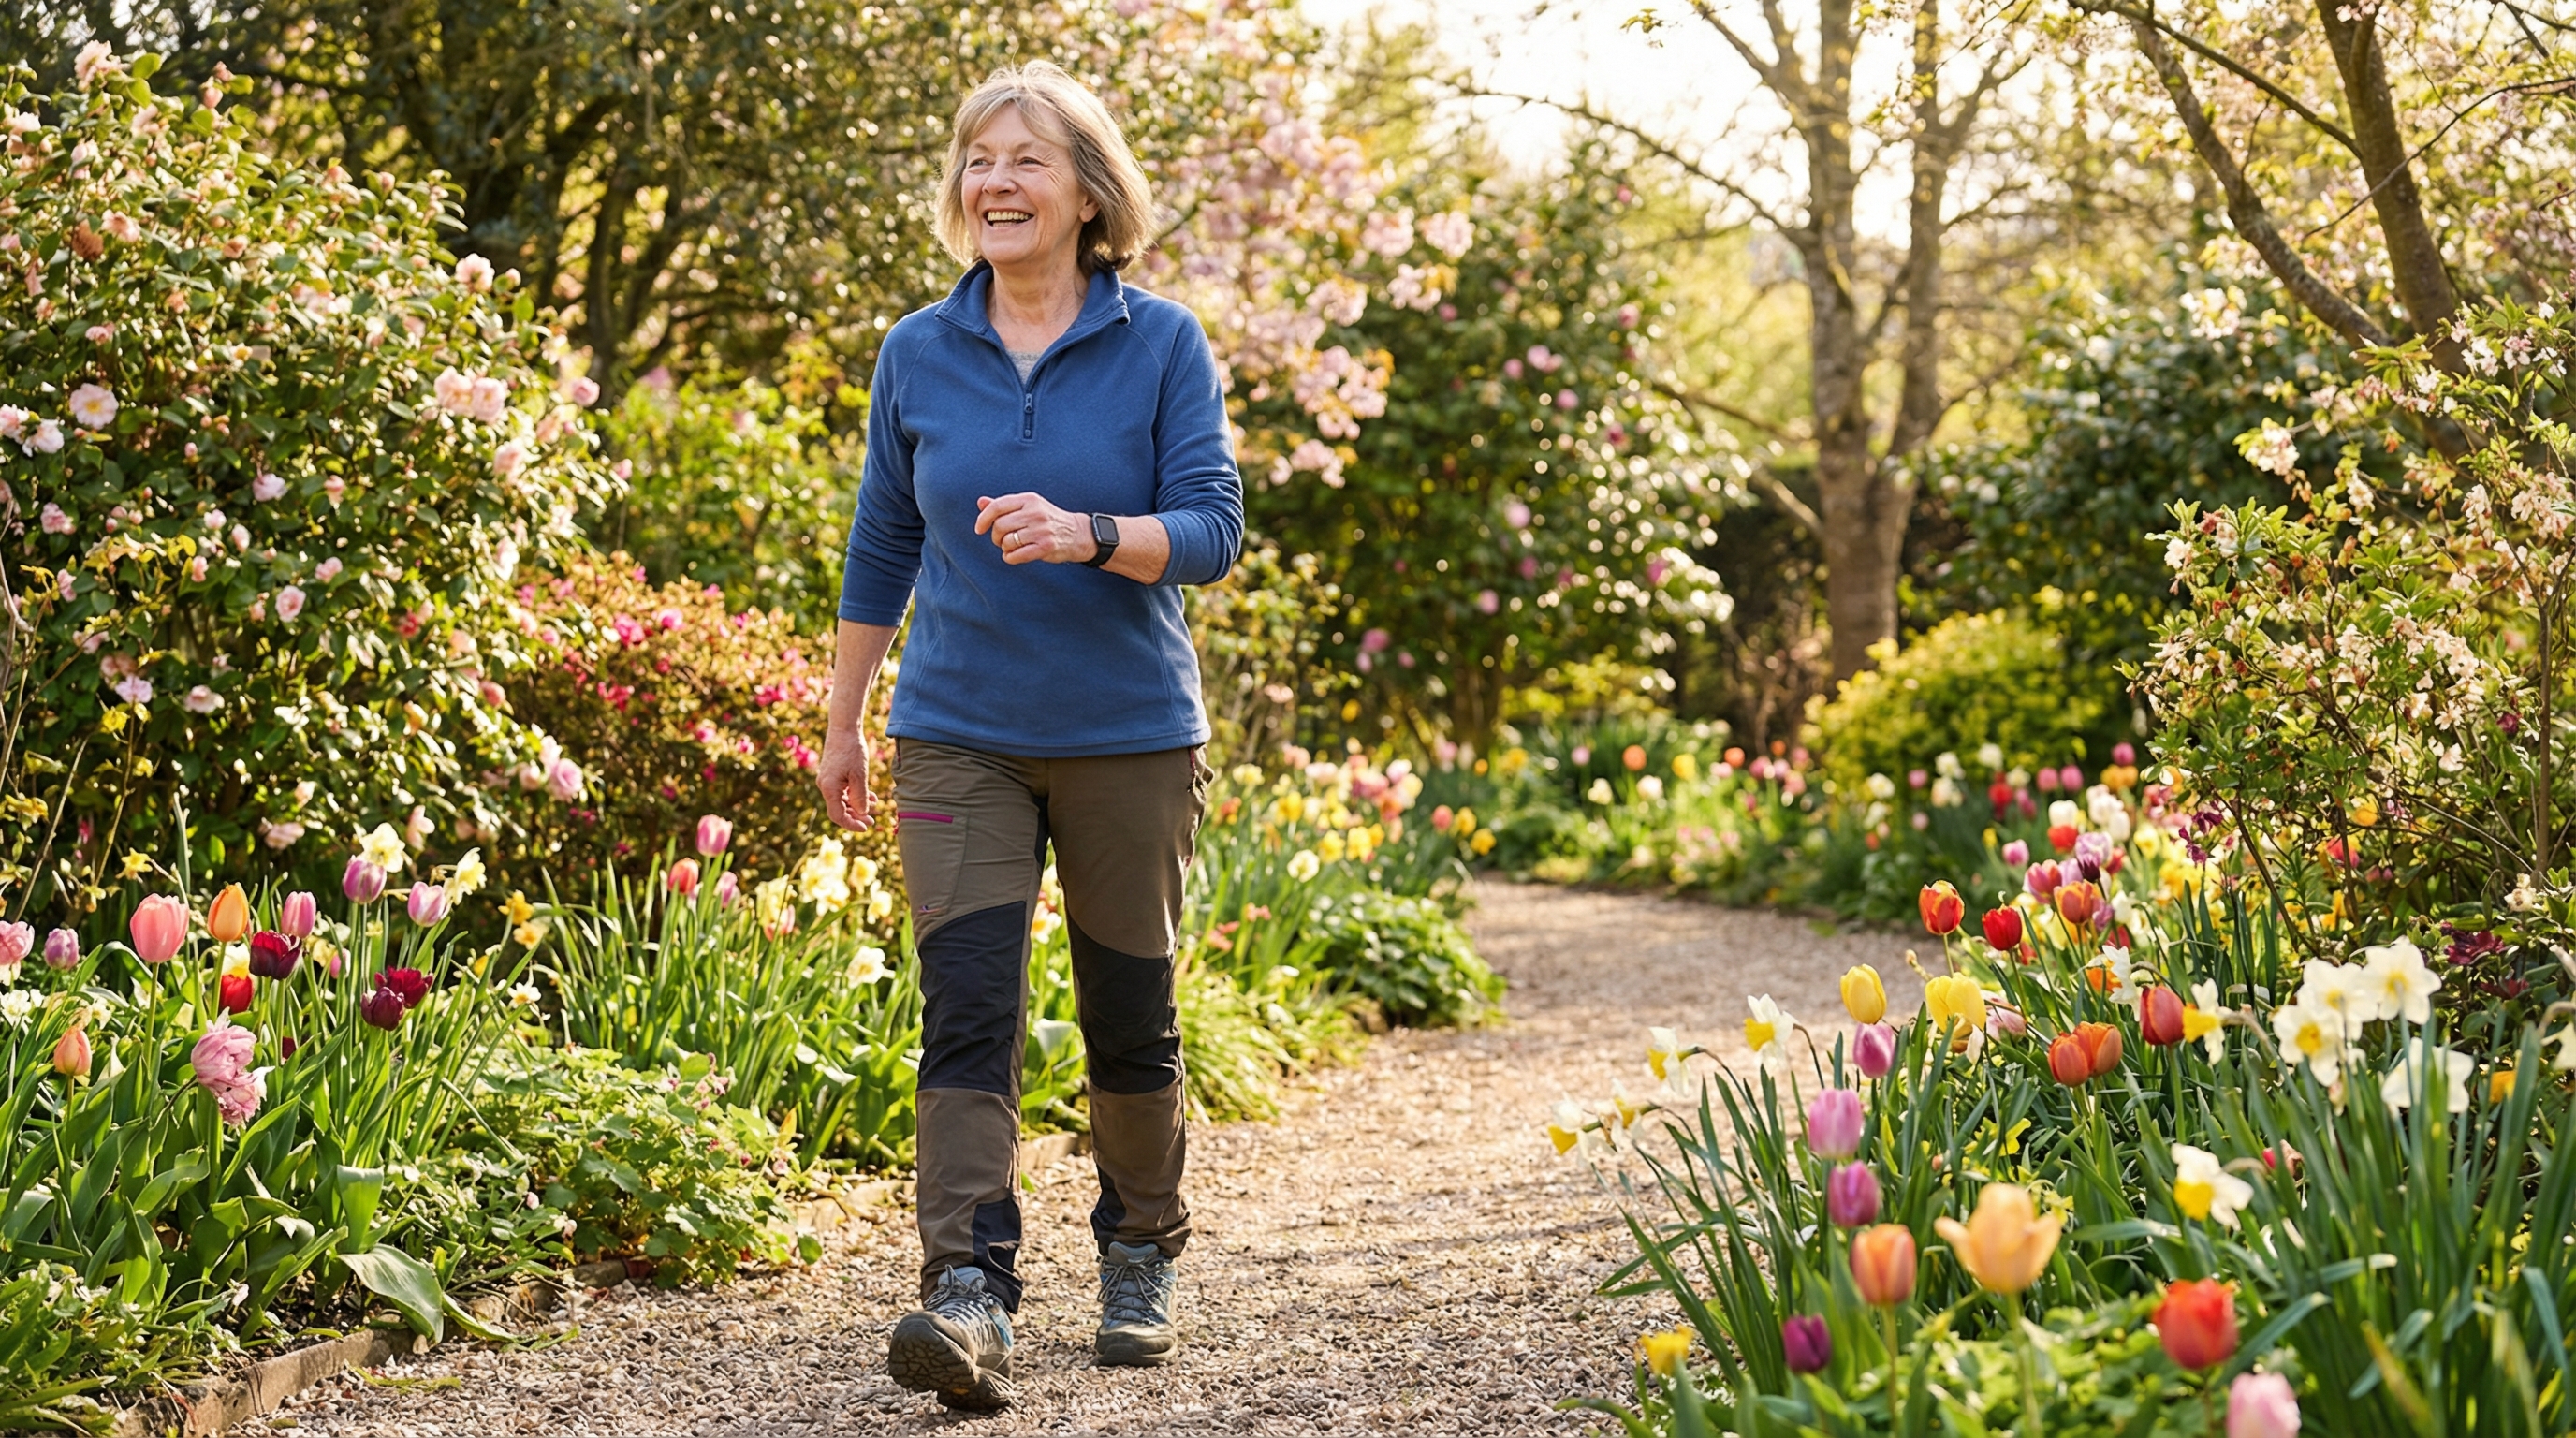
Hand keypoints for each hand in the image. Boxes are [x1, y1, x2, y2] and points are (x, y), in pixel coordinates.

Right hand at [817, 733, 872, 831]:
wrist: (844, 728)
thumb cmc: (852, 750)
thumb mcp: (860, 775)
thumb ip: (860, 797)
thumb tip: (862, 813)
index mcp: (829, 788)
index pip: (837, 816)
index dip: (851, 824)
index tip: (866, 828)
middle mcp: (825, 786)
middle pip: (839, 810)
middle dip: (856, 816)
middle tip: (873, 820)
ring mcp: (828, 780)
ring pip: (842, 801)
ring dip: (857, 806)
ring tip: (874, 807)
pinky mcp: (833, 775)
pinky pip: (843, 791)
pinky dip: (856, 795)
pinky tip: (871, 796)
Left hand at [974, 492, 1093, 564]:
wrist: (1077, 533)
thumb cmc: (1047, 520)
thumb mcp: (1028, 507)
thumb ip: (1004, 505)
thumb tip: (981, 502)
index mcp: (1029, 499)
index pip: (998, 506)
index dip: (983, 519)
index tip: (979, 529)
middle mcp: (1035, 512)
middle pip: (1000, 526)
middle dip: (995, 536)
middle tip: (1001, 540)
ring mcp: (1041, 530)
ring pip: (1007, 541)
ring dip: (1004, 548)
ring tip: (1011, 547)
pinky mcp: (1046, 546)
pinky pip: (1017, 555)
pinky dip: (1010, 558)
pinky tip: (1013, 556)